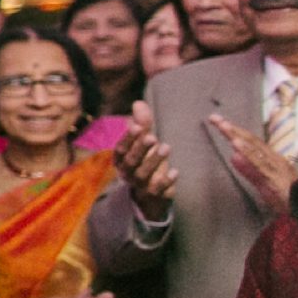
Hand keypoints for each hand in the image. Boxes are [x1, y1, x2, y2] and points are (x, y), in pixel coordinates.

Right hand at [112, 101, 176, 220]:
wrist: (150, 195)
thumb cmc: (145, 162)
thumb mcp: (144, 142)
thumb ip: (142, 124)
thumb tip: (138, 102)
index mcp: (121, 160)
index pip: (121, 149)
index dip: (128, 138)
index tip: (137, 126)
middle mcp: (127, 172)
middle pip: (131, 161)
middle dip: (140, 148)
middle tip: (152, 137)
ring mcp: (140, 184)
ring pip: (144, 174)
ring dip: (154, 161)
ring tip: (166, 147)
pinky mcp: (154, 194)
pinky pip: (158, 188)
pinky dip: (166, 181)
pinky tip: (175, 172)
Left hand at [210, 114, 297, 214]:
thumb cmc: (287, 197)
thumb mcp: (263, 182)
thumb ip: (248, 169)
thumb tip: (233, 156)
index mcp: (271, 159)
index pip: (250, 141)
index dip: (235, 131)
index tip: (218, 121)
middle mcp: (273, 159)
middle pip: (251, 140)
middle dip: (232, 129)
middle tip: (214, 118)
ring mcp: (274, 167)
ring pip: (254, 148)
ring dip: (238, 136)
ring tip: (224, 126)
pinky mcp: (274, 177)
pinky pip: (259, 163)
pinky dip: (248, 153)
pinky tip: (237, 146)